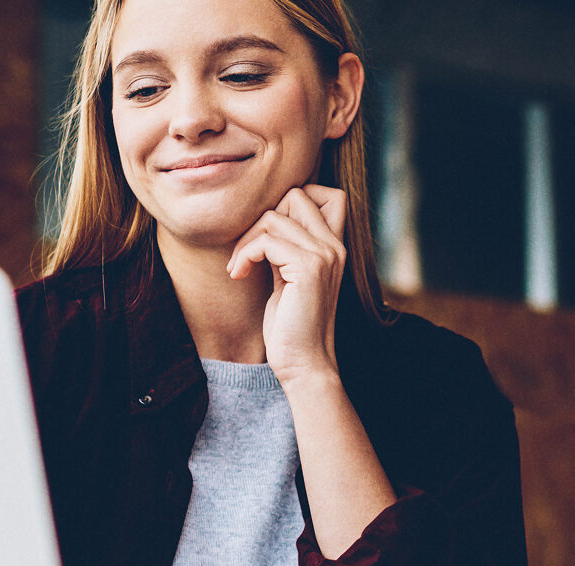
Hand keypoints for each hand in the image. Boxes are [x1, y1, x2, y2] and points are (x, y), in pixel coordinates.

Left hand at [227, 185, 346, 383]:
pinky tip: (239, 274)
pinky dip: (245, 254)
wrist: (305, 364)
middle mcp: (335, 247)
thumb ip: (287, 248)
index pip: (328, 194)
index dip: (292, 202)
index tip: (269, 235)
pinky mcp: (308, 269)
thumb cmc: (292, 326)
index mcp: (334, 247)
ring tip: (240, 266)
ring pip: (274, 216)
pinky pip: (266, 241)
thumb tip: (265, 219)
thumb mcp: (289, 277)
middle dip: (262, 217)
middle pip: (296, 195)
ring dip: (246, 239)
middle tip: (249, 251)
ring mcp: (324, 256)